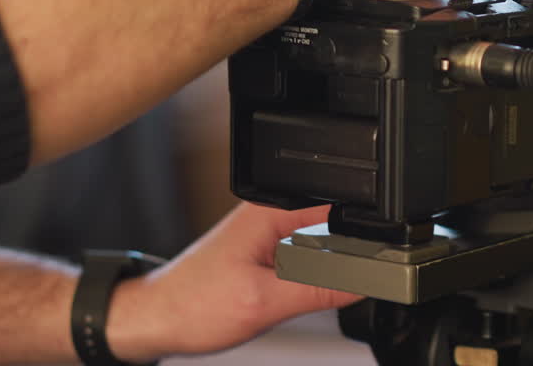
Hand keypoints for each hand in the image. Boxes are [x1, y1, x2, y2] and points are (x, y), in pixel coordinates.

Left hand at [106, 203, 358, 360]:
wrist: (155, 321)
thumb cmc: (192, 305)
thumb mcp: (265, 302)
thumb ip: (320, 289)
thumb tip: (366, 281)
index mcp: (272, 212)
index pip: (339, 211)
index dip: (365, 237)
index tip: (376, 268)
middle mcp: (270, 215)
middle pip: (334, 228)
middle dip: (345, 258)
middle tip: (334, 292)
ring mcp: (267, 234)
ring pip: (319, 247)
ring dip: (325, 271)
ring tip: (299, 296)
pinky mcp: (264, 253)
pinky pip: (302, 259)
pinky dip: (308, 279)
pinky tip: (294, 297)